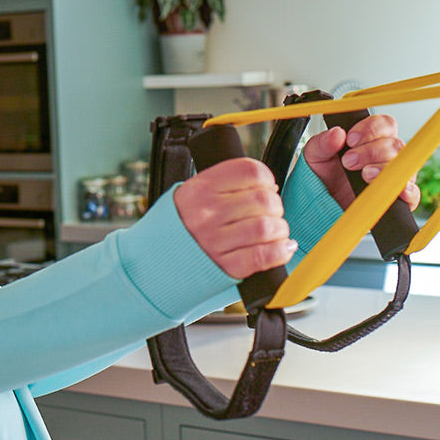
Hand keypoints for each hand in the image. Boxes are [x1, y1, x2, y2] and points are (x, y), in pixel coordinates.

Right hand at [174, 157, 294, 278]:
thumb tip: (268, 187)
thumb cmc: (181, 227)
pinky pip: (264, 256)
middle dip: (275, 206)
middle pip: (263, 200)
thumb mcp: (193, 194)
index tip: (267, 188)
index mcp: (200, 189)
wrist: (156, 262)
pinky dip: (281, 251)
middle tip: (271, 213)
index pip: (250, 171)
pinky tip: (283, 247)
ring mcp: (215, 242)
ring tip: (275, 232)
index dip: (267, 179)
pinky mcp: (226, 267)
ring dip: (279, 229)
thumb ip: (225, 185)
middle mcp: (207, 214)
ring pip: (266, 227)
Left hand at [302, 114, 420, 211]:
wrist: (322, 205)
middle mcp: (386, 155)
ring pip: (403, 165)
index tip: (350, 139)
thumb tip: (336, 133)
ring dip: (383, 169)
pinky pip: (413, 193)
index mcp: (371, 139)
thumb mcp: (315, 155)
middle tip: (349, 161)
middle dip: (371, 151)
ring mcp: (394, 176)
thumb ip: (323, 142)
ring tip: (364, 175)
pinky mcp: (397, 198)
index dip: (370, 129)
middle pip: (395, 144)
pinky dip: (407, 191)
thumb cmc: (324, 176)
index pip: (385, 124)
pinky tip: (394, 190)